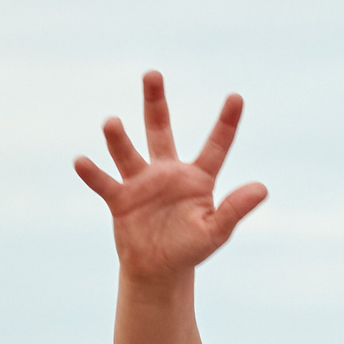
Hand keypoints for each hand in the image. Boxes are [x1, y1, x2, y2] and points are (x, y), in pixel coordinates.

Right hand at [74, 72, 267, 285]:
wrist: (158, 269)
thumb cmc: (190, 248)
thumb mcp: (216, 231)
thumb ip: (234, 209)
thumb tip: (262, 188)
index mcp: (197, 177)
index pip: (216, 146)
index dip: (226, 123)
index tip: (237, 97)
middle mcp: (167, 171)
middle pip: (159, 129)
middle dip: (155, 102)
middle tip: (152, 74)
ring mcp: (141, 182)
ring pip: (128, 153)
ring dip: (118, 138)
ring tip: (111, 122)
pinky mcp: (120, 199)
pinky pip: (105, 183)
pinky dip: (93, 174)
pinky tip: (81, 161)